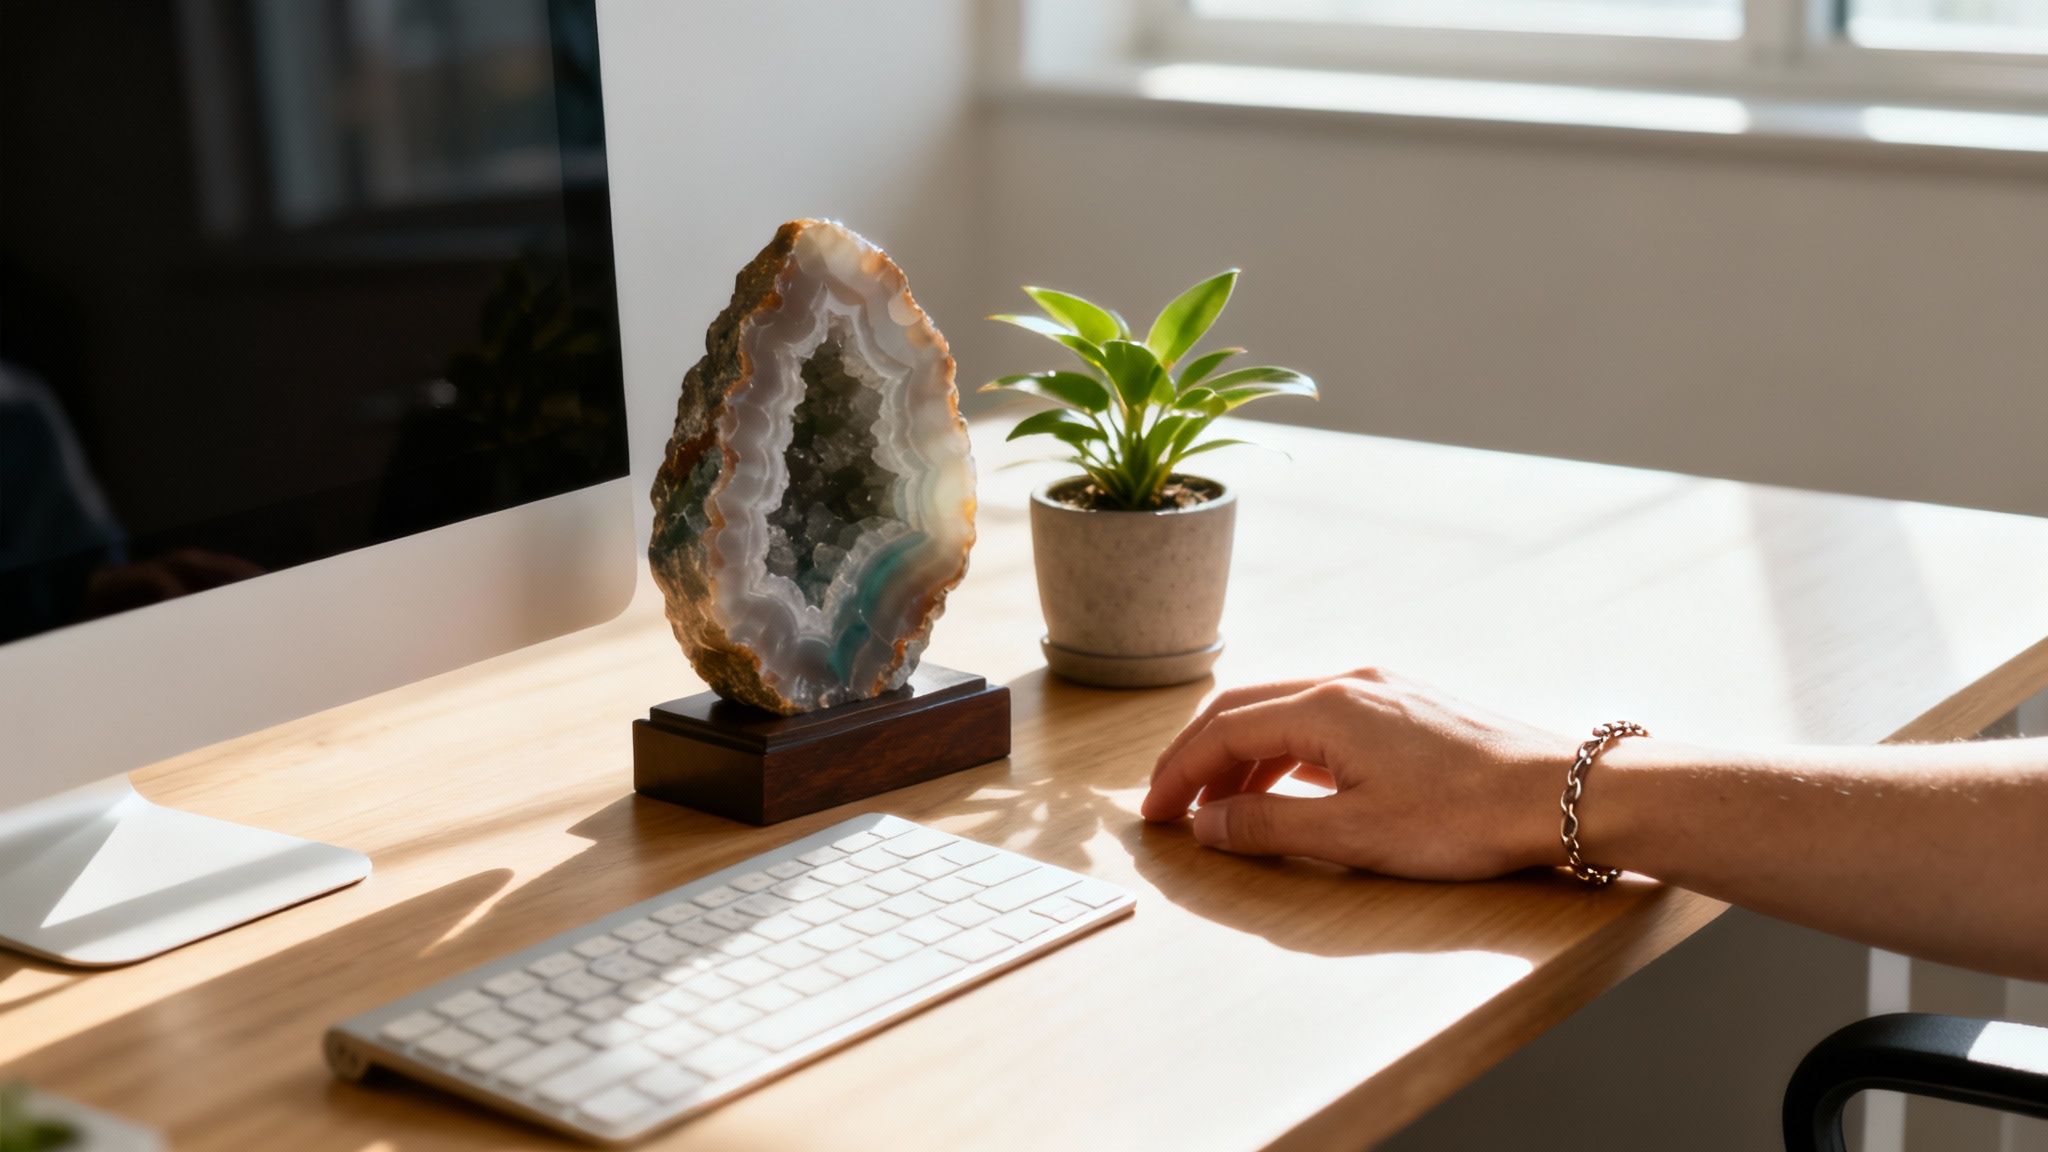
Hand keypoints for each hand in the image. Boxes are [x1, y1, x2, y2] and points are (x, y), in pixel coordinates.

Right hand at [1142, 668, 1577, 879]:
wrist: (1562, 794)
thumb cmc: (1465, 816)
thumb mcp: (1353, 834)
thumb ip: (1269, 826)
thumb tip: (1208, 823)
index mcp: (1326, 707)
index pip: (1223, 730)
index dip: (1179, 773)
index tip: (1154, 813)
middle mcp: (1348, 683)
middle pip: (1245, 710)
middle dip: (1199, 757)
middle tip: (1171, 804)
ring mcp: (1382, 690)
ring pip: (1285, 713)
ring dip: (1244, 758)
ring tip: (1225, 809)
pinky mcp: (1409, 706)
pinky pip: (1324, 720)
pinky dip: (1288, 753)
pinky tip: (1291, 788)